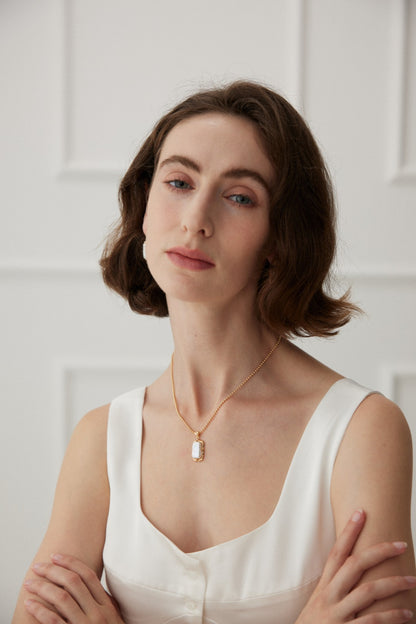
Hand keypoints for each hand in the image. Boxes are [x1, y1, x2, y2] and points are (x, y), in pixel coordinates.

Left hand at [24, 553, 123, 622]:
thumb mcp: (115, 619)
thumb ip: (105, 602)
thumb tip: (91, 584)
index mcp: (107, 605)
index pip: (87, 576)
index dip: (70, 563)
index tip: (56, 556)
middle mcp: (97, 614)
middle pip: (73, 583)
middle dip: (53, 571)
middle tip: (38, 566)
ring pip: (61, 598)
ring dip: (42, 588)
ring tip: (30, 584)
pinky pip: (54, 621)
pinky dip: (40, 610)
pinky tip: (31, 604)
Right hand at [295, 509, 415, 623]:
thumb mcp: (318, 605)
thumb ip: (335, 589)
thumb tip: (356, 572)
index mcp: (323, 587)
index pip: (337, 552)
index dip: (349, 532)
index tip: (361, 512)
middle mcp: (329, 597)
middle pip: (355, 565)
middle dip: (379, 551)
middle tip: (401, 545)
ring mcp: (337, 615)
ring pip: (367, 591)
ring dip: (393, 584)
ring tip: (412, 580)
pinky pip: (372, 622)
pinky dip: (392, 617)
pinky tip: (406, 614)